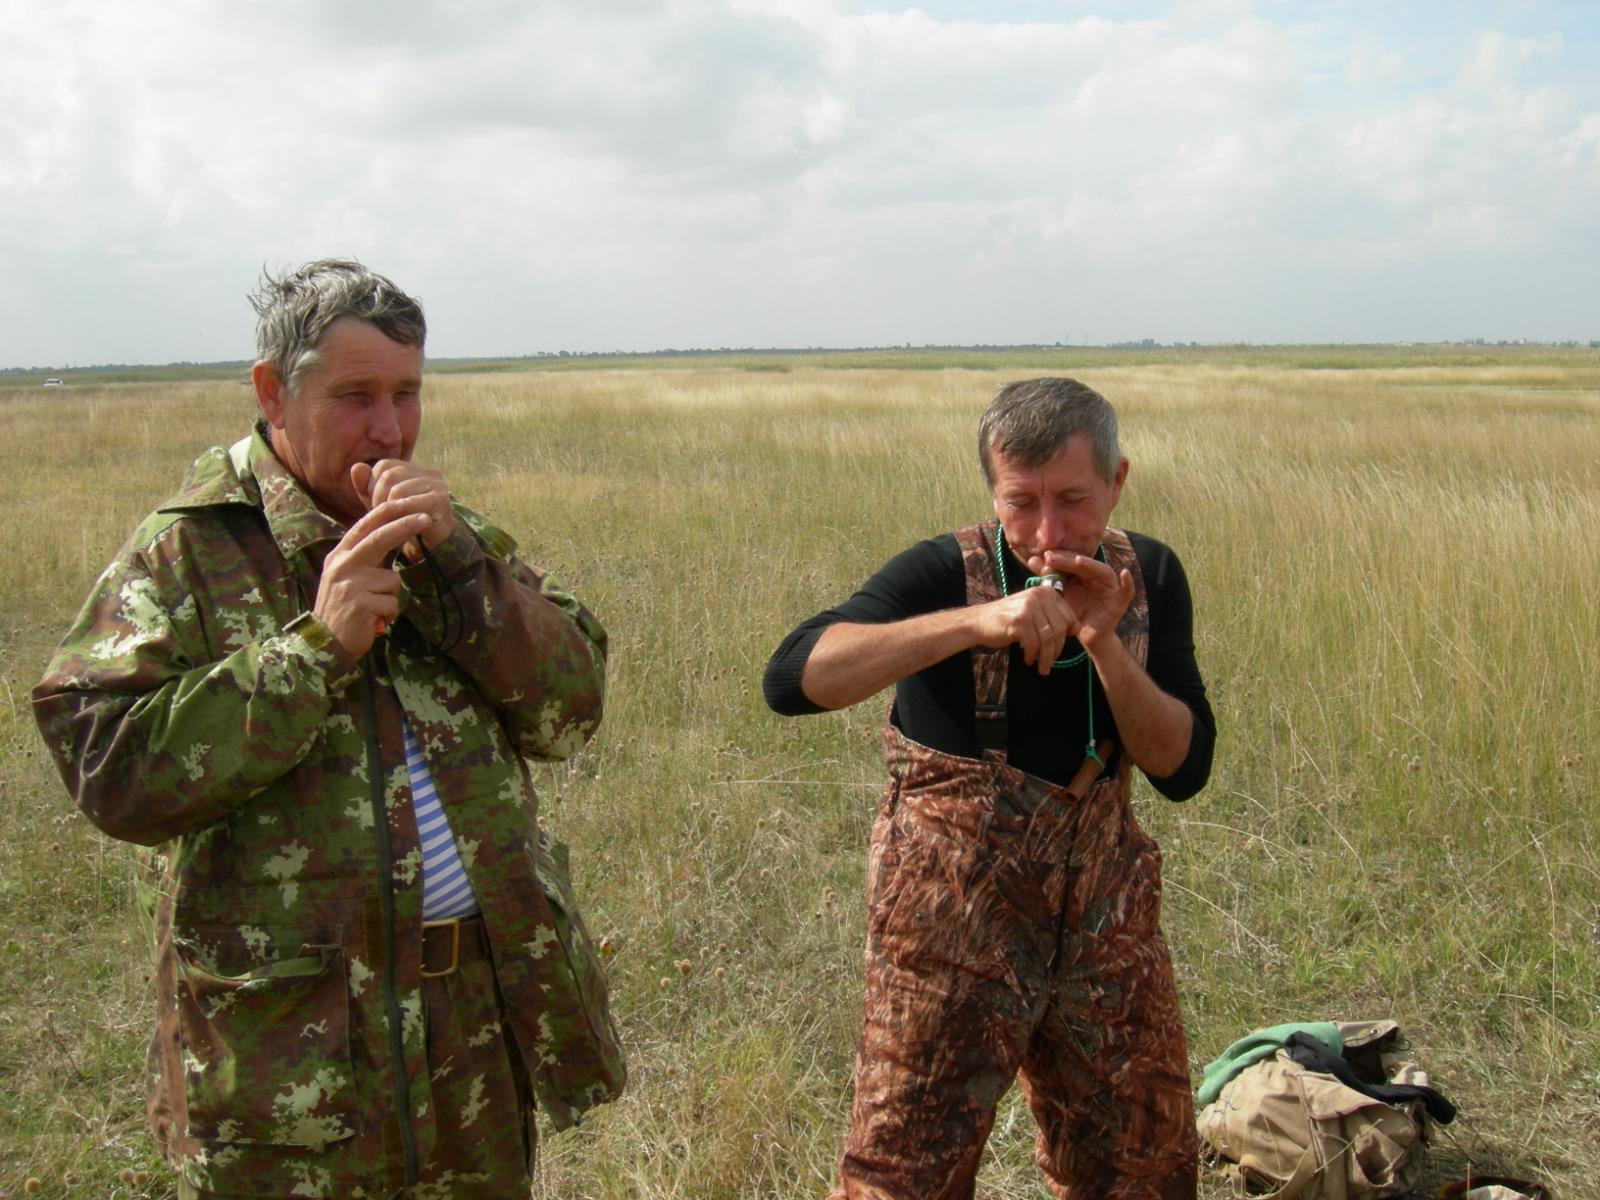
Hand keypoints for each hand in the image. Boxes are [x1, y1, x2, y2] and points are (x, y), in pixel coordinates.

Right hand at [314, 502, 435, 656]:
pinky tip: (374, 621)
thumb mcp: (346, 577)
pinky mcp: (360, 604)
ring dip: (390, 597)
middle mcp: (342, 566)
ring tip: (374, 609)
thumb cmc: (344, 609)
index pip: (364, 527)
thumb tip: (394, 534)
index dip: (387, 514)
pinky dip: (390, 614)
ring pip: (392, 580)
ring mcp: (350, 584)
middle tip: (425, 518)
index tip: (409, 505)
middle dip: (405, 525)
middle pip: (379, 538)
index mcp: (339, 556)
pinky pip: (393, 603)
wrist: (326, 643)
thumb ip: (365, 558)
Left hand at [350, 460, 454, 558]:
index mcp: (414, 470)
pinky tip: (400, 526)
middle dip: (378, 498)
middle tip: (382, 517)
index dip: (373, 485)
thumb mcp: (379, 505)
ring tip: (391, 523)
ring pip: (398, 490)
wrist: (426, 551)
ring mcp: (438, 486)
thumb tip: (356, 467)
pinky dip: (399, 517)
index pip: (384, 466)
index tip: (375, 506)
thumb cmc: (402, 525)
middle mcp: (429, 474)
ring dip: (388, 510)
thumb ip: (366, 486)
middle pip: (390, 476)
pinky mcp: (440, 501)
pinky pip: (410, 505)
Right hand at [971, 587, 1079, 675]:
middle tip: (1050, 662)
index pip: (1068, 616)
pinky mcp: (1019, 621)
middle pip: (1060, 629)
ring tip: (1041, 667)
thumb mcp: (1033, 610)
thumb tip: (1076, 629)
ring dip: (1046, 657)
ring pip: (1048, 639)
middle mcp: (1038, 596)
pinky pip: (1034, 644)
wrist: (979, 621)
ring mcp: (1028, 608)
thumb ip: (1053, 615)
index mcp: (1045, 591)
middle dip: (1057, 650)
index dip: (1068, 635)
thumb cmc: (1009, 619)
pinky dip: (1032, 655)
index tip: (1059, 647)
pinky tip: (1028, 659)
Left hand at [1027, 549, 1133, 651]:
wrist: (1085, 636)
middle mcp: (1098, 577)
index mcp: (1084, 574)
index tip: (1044, 556)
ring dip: (1092, 565)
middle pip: (1085, 565)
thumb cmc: (1072, 613)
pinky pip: (1127, 591)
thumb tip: (1032, 560)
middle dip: (1069, 560)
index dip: (1060, 557)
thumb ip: (1049, 578)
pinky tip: (1125, 573)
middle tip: (1052, 557)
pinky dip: (1128, 582)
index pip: (1073, 561)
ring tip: (1079, 561)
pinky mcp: (1119, 601)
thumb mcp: (1059, 596)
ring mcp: (1110, 588)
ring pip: (1104, 572)